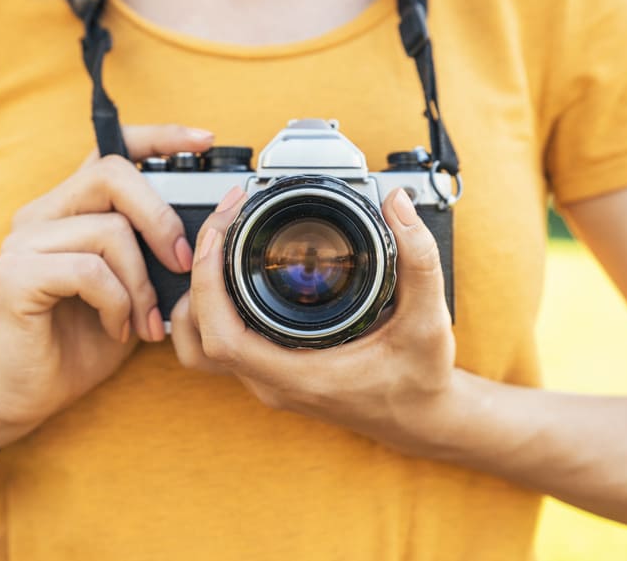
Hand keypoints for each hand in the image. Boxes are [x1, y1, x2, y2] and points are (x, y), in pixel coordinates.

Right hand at [0, 124, 214, 439]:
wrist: (30, 393)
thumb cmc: (86, 339)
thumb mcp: (135, 289)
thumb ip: (155, 254)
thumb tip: (208, 230)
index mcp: (70, 208)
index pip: (110, 149)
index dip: (159, 138)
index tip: (204, 140)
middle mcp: (41, 214)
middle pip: (111, 174)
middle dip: (161, 217)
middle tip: (180, 262)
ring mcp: (22, 242)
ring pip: (107, 229)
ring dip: (141, 282)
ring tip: (144, 321)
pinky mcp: (13, 275)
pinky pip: (87, 270)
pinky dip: (116, 302)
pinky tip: (116, 328)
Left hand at [172, 186, 458, 453]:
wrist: (421, 420)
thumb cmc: (421, 381)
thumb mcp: (428, 321)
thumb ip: (418, 261)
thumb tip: (396, 205)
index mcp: (300, 375)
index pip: (221, 338)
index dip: (207, 283)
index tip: (220, 234)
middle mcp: (273, 382)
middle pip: (199, 334)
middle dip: (199, 273)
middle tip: (224, 225)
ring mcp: (268, 380)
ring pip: (199, 345)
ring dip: (197, 295)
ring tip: (218, 248)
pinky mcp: (270, 372)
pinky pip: (220, 343)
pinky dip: (213, 308)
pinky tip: (232, 278)